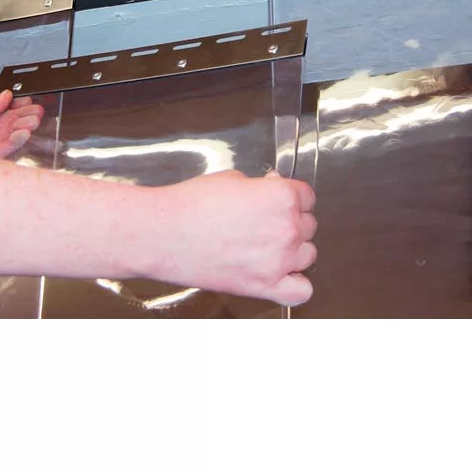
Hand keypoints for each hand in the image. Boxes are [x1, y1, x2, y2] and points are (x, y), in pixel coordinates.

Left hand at [0, 90, 44, 159]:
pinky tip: (23, 132)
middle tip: (36, 110)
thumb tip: (4, 97)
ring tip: (34, 120)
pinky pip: (0, 152)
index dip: (10, 107)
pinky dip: (13, 142)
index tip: (25, 102)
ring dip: (20, 128)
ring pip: (3, 139)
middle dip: (20, 117)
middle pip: (0, 126)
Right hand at [145, 170, 317, 305]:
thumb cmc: (191, 204)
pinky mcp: (265, 286)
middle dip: (290, 222)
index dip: (292, 198)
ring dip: (293, 250)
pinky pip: (301, 291)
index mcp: (282, 197)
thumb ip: (261, 187)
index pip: (307, 197)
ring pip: (308, 255)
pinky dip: (295, 284)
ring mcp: (278, 260)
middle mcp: (287, 228)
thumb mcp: (232, 179)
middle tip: (263, 223)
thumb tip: (271, 191)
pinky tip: (280, 275)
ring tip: (267, 247)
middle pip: (308, 225)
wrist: (163, 233)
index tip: (280, 202)